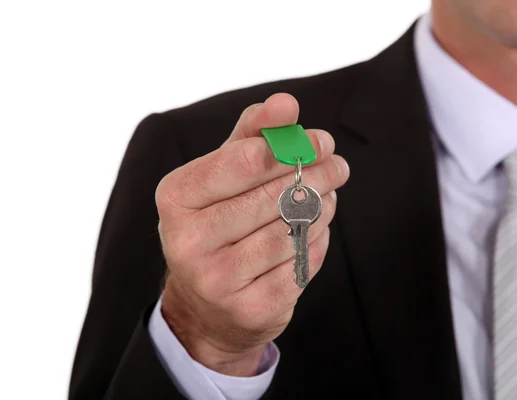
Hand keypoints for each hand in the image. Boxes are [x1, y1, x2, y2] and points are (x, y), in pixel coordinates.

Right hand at [156, 93, 349, 375]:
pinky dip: (318, 241)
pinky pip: (302, 264)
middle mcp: (188, 241)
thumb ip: (252, 136)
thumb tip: (285, 103)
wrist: (207, 305)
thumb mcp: (224, 176)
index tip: (321, 140)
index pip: (243, 160)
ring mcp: (217, 280)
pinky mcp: (250, 309)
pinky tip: (315, 230)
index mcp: (176, 197)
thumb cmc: (219, 224)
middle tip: (338, 166)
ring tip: (327, 196)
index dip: (291, 146)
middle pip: (274, 197)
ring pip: (293, 231)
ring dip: (321, 208)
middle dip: (317, 175)